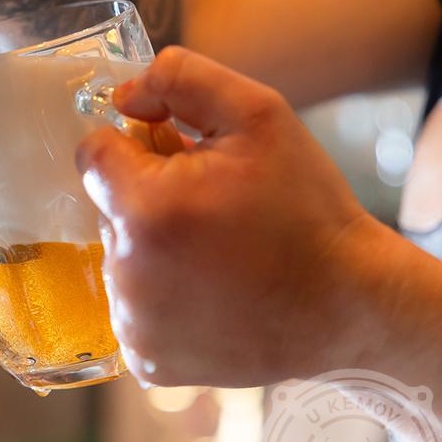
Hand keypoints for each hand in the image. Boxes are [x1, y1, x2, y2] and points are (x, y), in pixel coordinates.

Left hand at [76, 47, 368, 387]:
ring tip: (214, 252)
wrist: (347, 304)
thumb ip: (181, 79)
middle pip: (107, 208)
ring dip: (152, 246)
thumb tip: (121, 96)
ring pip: (119, 257)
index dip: (135, 148)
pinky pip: (131, 306)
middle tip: (208, 207)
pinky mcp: (147, 361)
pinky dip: (160, 294)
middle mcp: (128, 274)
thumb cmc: (305, 206)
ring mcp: (134, 325)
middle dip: (147, 197)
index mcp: (146, 209)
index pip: (93, 155)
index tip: (175, 158)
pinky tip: (207, 291)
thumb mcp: (259, 114)